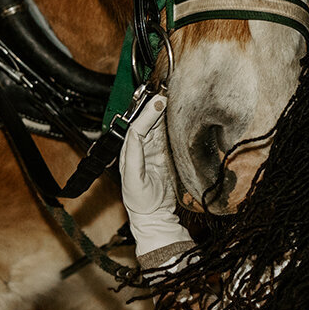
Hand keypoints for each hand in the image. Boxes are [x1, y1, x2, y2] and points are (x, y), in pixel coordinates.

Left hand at [119, 93, 191, 256]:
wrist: (155, 216)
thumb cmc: (140, 201)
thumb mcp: (133, 179)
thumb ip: (133, 156)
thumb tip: (135, 133)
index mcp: (130, 151)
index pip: (138, 126)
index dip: (147, 113)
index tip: (159, 102)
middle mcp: (142, 147)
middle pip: (149, 121)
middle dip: (156, 106)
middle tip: (168, 93)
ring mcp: (155, 150)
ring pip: (159, 125)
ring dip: (165, 111)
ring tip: (173, 98)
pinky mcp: (168, 154)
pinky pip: (170, 134)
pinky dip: (173, 122)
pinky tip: (178, 113)